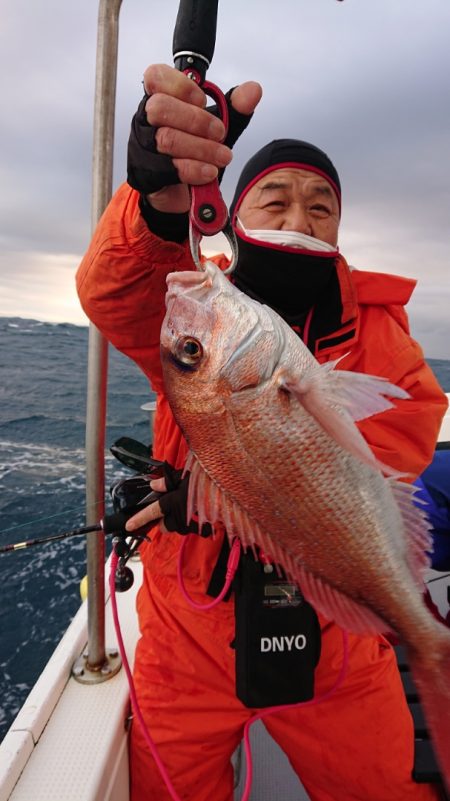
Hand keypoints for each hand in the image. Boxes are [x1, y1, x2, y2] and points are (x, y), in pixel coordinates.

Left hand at [125, 463, 211, 536]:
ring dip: (180, 520)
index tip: (129, 525)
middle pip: (167, 525)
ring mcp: (198, 523)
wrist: (233, 479)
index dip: (141, 518)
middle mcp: (185, 514)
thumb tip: (154, 487)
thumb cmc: (210, 472)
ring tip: (187, 505)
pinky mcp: (210, 527)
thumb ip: (169, 481)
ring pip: (181, 527)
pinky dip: (195, 521)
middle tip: (169, 508)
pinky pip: (196, 528)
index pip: (155, 510)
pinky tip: (201, 510)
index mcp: (178, 499)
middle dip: (165, 521)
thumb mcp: (187, 472)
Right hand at [127, 63, 261, 212]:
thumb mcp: (217, 127)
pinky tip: (209, 172)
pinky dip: (194, 169)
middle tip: (220, 133)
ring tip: (223, 157)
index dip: (180, 85)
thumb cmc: (194, 153)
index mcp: (159, 99)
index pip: (156, 77)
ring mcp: (142, 147)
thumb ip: (233, 109)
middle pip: (160, 107)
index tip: (203, 100)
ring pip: (166, 139)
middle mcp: (145, 121)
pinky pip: (167, 168)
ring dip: (202, 148)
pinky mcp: (146, 173)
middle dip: (197, 120)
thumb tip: (253, 90)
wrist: (185, 194)